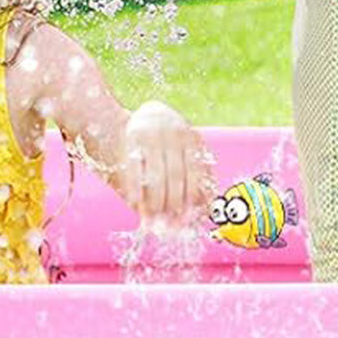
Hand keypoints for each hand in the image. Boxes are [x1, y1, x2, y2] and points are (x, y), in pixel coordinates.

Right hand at [115, 101, 213, 222]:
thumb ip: (195, 175)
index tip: (187, 218)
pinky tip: (136, 202)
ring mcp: (153, 134)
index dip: (192, 198)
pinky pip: (135, 168)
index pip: (195, 173)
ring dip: (155, 200)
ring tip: (153, 218)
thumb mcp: (184, 151)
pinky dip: (136, 188)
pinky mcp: (133, 137)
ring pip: (156, 175)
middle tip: (168, 223)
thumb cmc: (167, 143)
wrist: (141, 114)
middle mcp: (174, 134)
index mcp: (192, 139)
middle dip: (173, 203)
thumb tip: (204, 209)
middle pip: (175, 176)